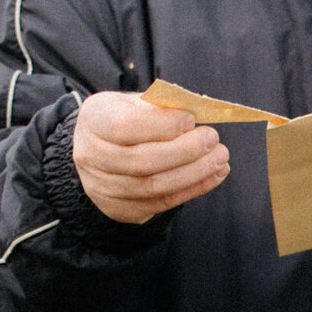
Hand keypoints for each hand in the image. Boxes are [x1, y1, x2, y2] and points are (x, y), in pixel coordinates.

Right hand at [73, 92, 229, 222]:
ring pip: (154, 187)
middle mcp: (91, 157)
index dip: (162, 125)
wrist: (97, 149)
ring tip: (220, 159)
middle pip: (142, 161)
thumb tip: (198, 112)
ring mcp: (102, 188)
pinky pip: (161, 203)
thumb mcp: (135, 102)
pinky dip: (193, 189)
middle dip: (185, 152)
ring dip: (195, 174)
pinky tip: (214, 175)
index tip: (191, 120)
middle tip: (213, 140)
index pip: (125, 127)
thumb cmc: (124, 118)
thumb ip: (162, 106)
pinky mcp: (119, 209)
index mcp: (93, 121)